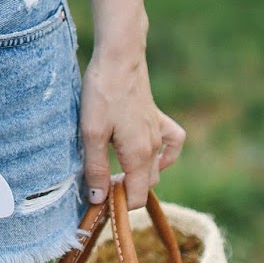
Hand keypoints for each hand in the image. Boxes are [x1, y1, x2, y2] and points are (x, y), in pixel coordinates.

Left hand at [79, 50, 185, 210]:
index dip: (118, 205)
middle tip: (99, 182)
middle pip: (146, 184)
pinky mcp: (156, 117)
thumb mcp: (92, 133)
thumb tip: (99, 199)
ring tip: (115, 170)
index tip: (97, 199)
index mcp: (139, 156)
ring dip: (139, 175)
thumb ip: (96, 168)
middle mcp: (153, 147)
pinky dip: (165, 153)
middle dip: (125, 191)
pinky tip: (150, 152)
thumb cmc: (103, 93)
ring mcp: (158, 132)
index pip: (137, 197)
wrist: (119, 57)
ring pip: (156, 167)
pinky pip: (172, 143)